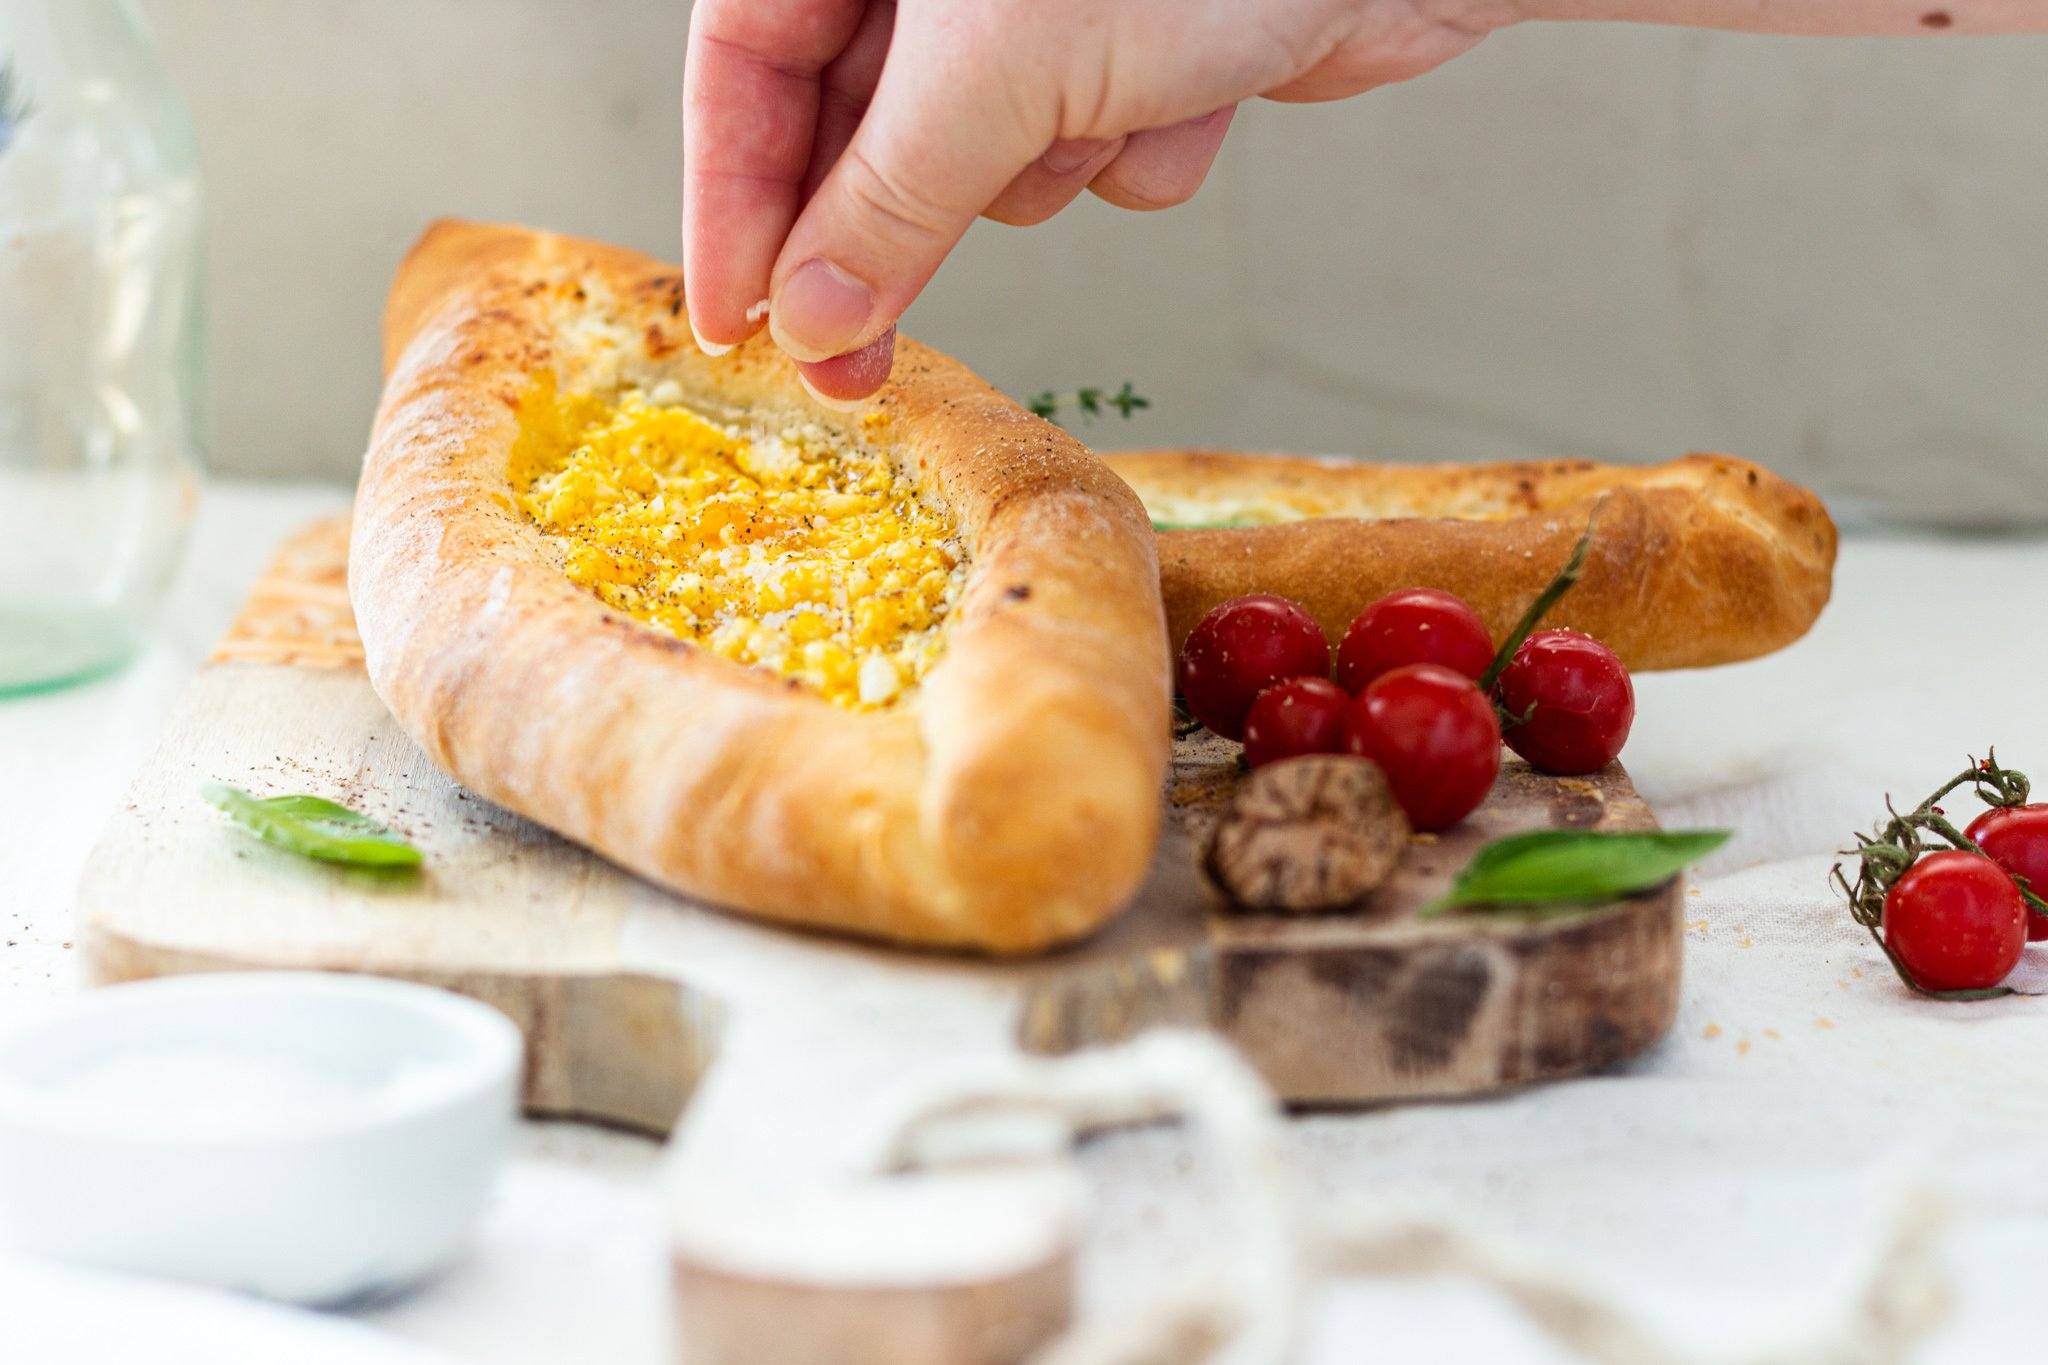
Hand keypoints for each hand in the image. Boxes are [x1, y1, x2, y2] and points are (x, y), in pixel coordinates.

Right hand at [682, 0, 1516, 401]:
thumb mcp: (994, 77)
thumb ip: (882, 205)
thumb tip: (807, 315)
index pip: (747, 62)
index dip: (730, 196)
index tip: (733, 318)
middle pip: (858, 128)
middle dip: (885, 238)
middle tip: (849, 365)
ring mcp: (1046, 6)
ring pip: (978, 159)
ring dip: (1042, 169)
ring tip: (1108, 110)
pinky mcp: (1141, 51)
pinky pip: (1090, 155)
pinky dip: (1138, 149)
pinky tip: (1195, 93)